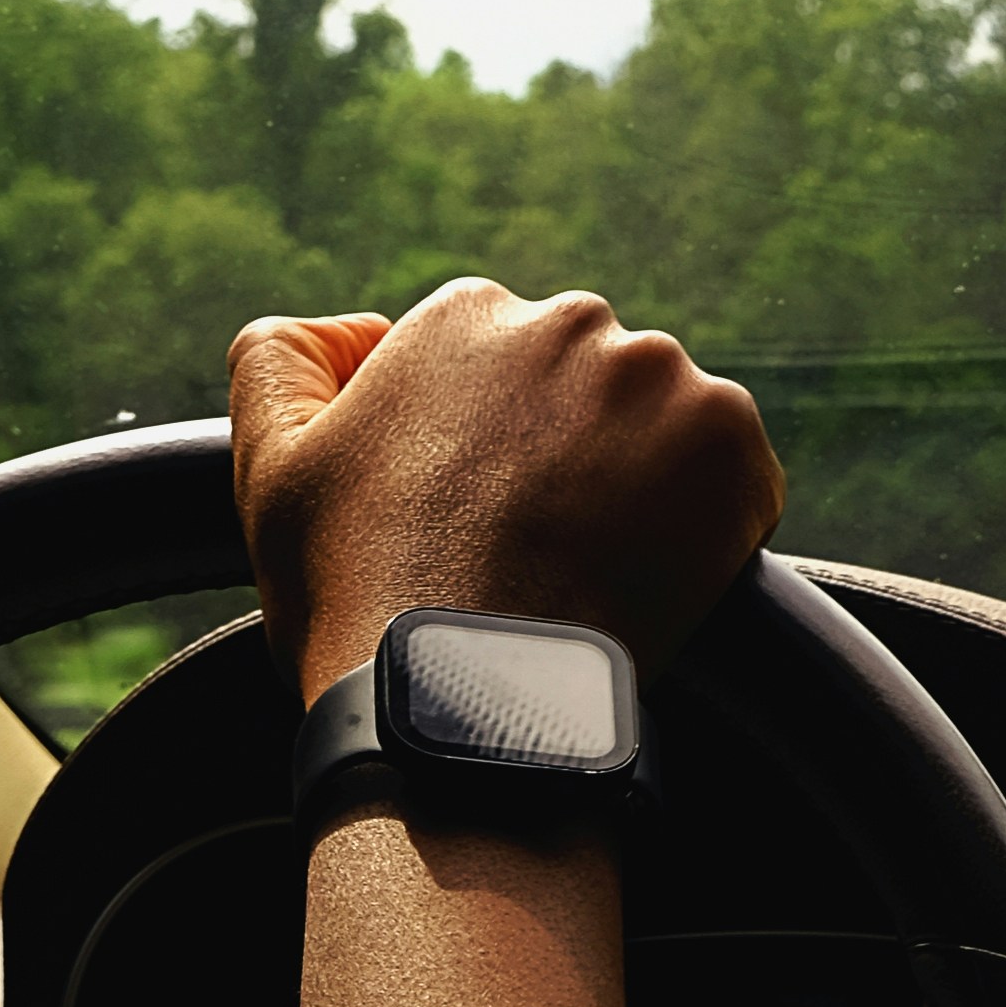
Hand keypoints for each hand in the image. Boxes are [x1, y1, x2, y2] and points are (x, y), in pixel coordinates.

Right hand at [231, 281, 783, 707]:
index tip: (478, 516)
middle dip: (569, 456)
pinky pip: (735, 481)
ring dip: (641, 484)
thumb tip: (353, 328)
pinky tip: (646, 577)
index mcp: (469, 312)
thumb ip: (281, 359)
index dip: (490, 451)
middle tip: (533, 548)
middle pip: (586, 391)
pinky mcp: (736, 450)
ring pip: (663, 430)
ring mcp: (664, 383)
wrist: (462, 694)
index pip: (500, 370)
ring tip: (588, 568)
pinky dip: (708, 525)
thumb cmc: (358, 590)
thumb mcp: (270, 464)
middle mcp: (575, 323)